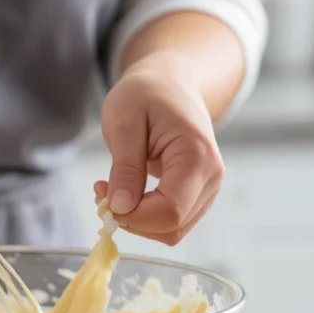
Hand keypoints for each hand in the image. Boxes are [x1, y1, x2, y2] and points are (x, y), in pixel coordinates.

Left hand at [95, 51, 223, 244]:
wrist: (169, 82)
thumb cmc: (146, 94)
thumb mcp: (124, 122)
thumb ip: (125, 167)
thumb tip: (121, 208)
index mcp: (197, 156)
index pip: (170, 211)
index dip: (133, 216)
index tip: (102, 196)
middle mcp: (211, 178)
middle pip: (172, 227)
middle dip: (131, 219)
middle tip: (102, 191)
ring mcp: (208, 188)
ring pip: (171, 231)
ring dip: (136, 221)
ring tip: (111, 189)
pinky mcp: (197, 195)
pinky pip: (171, 222)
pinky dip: (144, 217)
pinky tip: (127, 193)